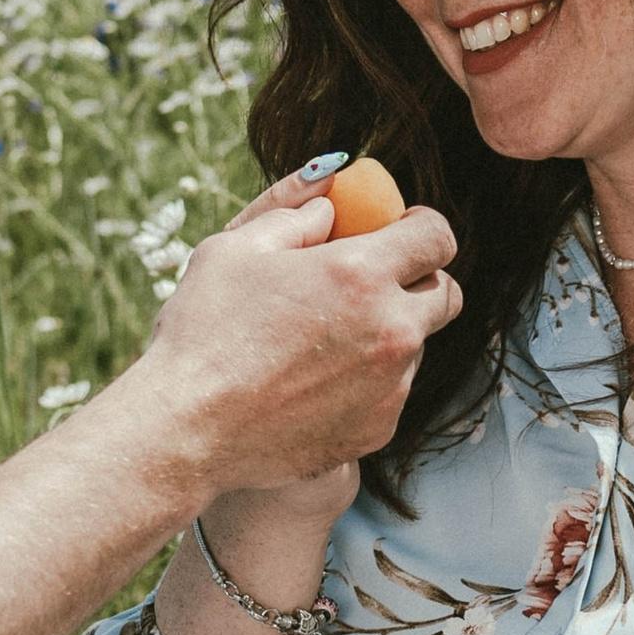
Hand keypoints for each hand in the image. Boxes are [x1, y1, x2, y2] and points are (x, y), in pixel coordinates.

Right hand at [135, 167, 459, 496]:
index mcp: (360, 273)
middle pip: (446, 293)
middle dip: (418, 279)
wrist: (187, 429)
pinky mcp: (379, 429)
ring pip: (416, 344)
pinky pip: (392, 391)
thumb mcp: (233, 248)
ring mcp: (390, 385)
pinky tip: (313, 382)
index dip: (422, 225)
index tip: (400, 230)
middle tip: (372, 283)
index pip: (438, 235)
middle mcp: (391, 329)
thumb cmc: (201, 332)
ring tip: (323, 340)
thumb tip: (327, 205)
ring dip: (388, 332)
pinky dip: (368, 381)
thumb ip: (291, 214)